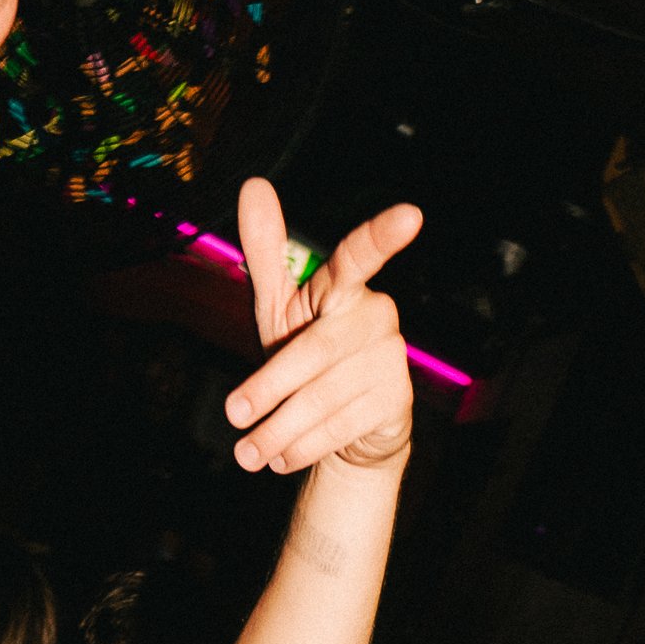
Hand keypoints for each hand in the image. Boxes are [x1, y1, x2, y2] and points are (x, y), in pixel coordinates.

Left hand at [224, 177, 419, 475]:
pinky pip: (342, 425)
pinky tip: (281, 457)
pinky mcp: (396, 400)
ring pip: (325, 396)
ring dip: (280, 428)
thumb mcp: (281, 305)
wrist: (347, 430)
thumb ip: (268, 251)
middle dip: (270, 387)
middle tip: (233, 414)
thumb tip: (253, 186)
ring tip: (249, 452)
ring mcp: (391, 359)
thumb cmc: (309, 355)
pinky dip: (304, 446)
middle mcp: (376, 316)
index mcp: (346, 287)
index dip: (383, 237)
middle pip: (316, 351)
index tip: (412, 217)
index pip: (360, 257)